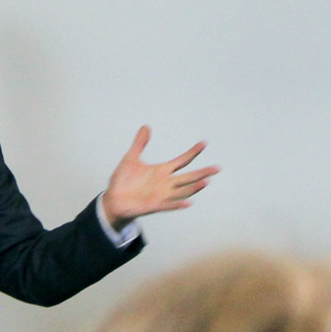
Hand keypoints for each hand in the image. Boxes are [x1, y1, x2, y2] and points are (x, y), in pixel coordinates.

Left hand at [101, 127, 218, 230]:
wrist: (113, 199)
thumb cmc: (123, 181)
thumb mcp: (131, 158)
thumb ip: (139, 143)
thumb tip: (146, 126)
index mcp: (161, 171)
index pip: (181, 160)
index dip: (192, 152)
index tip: (204, 143)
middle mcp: (165, 183)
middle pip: (188, 177)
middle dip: (202, 172)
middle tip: (217, 168)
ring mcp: (161, 195)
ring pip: (182, 191)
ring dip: (194, 187)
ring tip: (206, 181)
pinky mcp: (154, 205)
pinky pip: (169, 205)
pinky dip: (178, 204)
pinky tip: (188, 203)